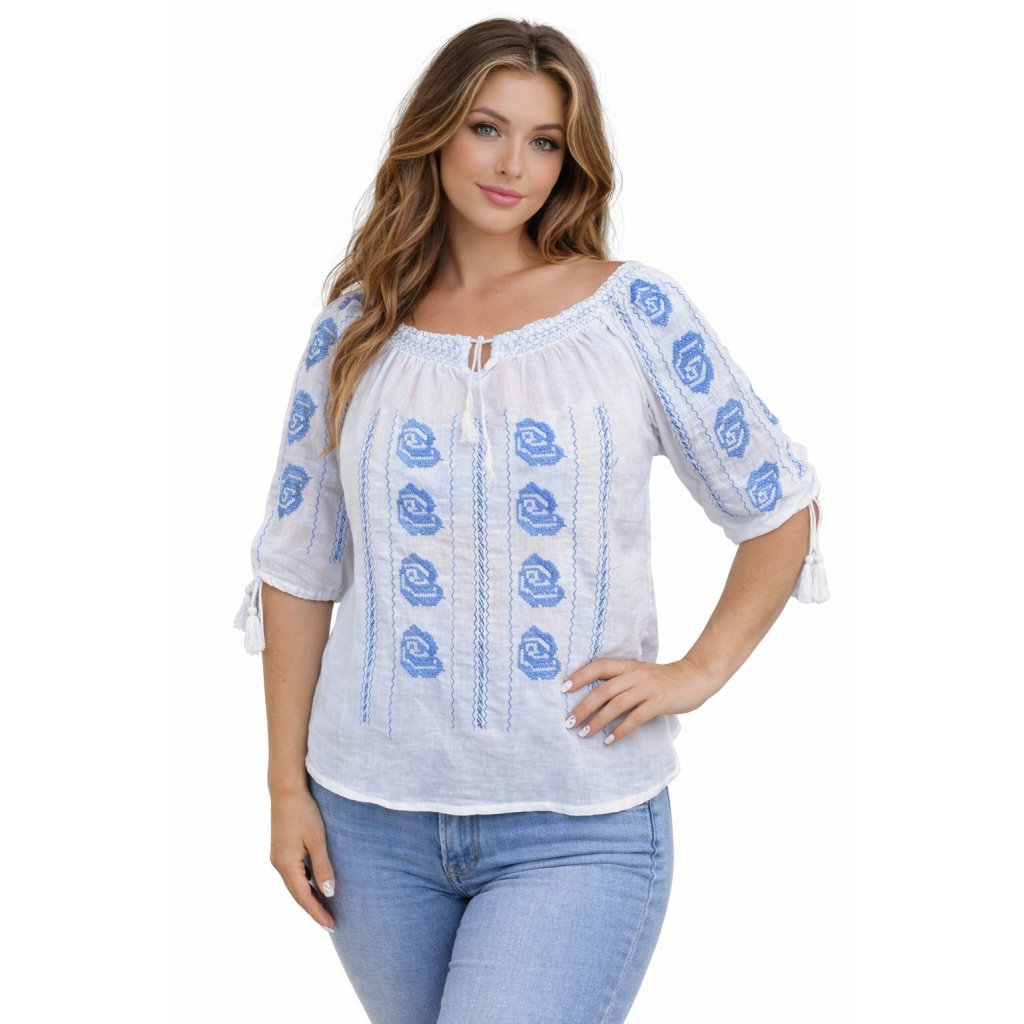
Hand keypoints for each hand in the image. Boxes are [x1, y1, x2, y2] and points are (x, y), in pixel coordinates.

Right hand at [269, 786, 336, 930]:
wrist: (286, 790)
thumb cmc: (304, 812)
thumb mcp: (317, 839)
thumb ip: (323, 866)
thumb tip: (329, 893)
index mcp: (286, 864)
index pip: (303, 897)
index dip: (317, 912)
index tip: (331, 926)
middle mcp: (278, 864)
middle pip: (297, 894)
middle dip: (314, 909)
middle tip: (331, 924)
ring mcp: (278, 857)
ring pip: (295, 884)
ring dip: (309, 897)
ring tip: (326, 910)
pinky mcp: (281, 850)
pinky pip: (294, 874)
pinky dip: (305, 884)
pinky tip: (316, 886)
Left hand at [561, 657, 717, 744]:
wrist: (694, 677)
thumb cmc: (662, 679)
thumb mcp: (639, 673)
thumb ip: (621, 680)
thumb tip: (593, 696)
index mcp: (627, 665)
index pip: (599, 666)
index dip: (580, 676)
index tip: (563, 688)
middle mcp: (634, 675)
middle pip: (603, 690)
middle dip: (584, 707)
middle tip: (569, 722)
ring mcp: (647, 688)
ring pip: (616, 705)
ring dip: (598, 721)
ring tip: (584, 733)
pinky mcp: (658, 703)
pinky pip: (635, 718)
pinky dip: (620, 730)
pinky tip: (610, 740)